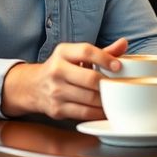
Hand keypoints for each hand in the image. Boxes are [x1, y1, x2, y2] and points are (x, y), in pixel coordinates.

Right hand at [0, 38, 127, 119]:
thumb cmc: (62, 68)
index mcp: (63, 52)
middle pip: (90, 78)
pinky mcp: (56, 109)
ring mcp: (55, 91)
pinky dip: (98, 112)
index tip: (119, 66)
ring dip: (106, 100)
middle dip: (108, 84)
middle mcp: (56, 70)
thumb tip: (124, 43)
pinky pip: (84, 113)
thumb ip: (101, 52)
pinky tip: (105, 109)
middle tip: (120, 86)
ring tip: (116, 98)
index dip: (105, 58)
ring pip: (89, 98)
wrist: (33, 86)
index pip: (86, 51)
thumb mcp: (76, 55)